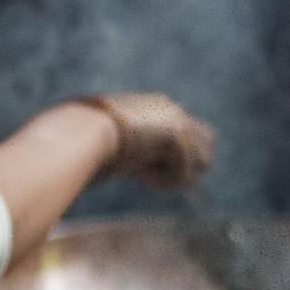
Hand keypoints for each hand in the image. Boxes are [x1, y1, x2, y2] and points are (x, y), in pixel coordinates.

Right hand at [76, 93, 215, 189]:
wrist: (82, 131)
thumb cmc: (86, 141)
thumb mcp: (117, 145)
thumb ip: (138, 153)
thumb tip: (139, 172)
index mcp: (156, 107)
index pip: (193, 133)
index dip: (178, 159)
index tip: (147, 169)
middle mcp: (172, 110)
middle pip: (207, 148)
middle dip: (185, 168)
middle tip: (150, 173)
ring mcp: (178, 121)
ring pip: (201, 164)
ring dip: (175, 175)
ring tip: (144, 172)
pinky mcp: (178, 137)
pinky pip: (182, 176)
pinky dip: (162, 182)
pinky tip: (139, 172)